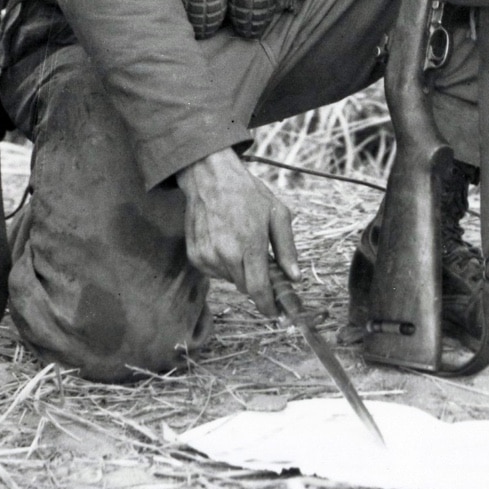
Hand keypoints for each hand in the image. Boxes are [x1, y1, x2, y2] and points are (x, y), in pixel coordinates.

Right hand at [176, 146, 300, 316]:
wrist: (209, 176)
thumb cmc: (246, 192)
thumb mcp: (277, 214)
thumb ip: (287, 248)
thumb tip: (294, 278)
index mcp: (250, 245)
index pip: (259, 290)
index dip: (268, 306)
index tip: (275, 312)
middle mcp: (226, 254)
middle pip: (245, 287)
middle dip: (256, 281)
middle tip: (260, 261)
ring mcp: (208, 255)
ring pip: (230, 279)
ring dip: (238, 270)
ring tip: (239, 243)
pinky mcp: (195, 255)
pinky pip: (214, 272)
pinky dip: (222, 264)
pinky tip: (224, 241)